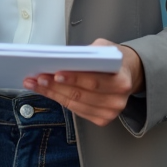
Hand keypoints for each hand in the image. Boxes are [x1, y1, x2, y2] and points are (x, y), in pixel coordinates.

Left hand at [23, 39, 144, 126]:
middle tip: (38, 78)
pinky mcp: (102, 119)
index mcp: (122, 80)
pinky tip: (48, 91)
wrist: (130, 73)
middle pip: (81, 95)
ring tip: (36, 83)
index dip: (73, 78)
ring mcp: (110, 113)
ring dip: (53, 94)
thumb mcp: (105, 47)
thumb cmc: (114, 59)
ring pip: (75, 104)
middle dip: (56, 86)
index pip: (94, 81)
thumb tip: (62, 59)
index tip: (55, 74)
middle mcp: (117, 100)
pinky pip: (76, 110)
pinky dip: (60, 100)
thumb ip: (89, 52)